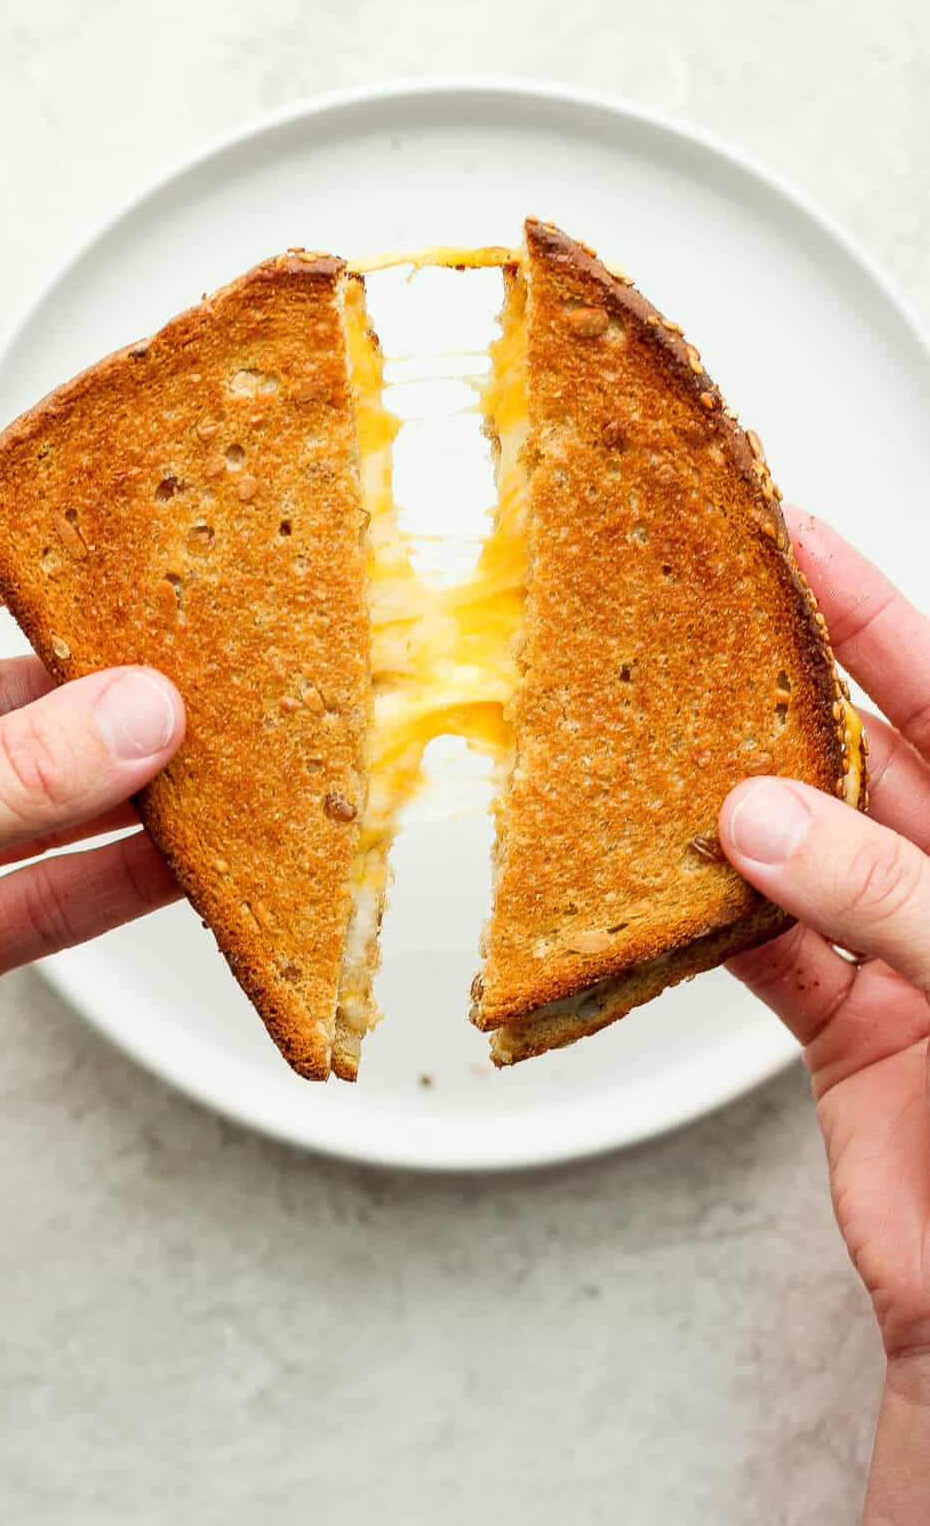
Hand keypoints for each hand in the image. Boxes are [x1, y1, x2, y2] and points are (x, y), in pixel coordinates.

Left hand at [0, 518, 184, 1197]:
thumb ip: (8, 780)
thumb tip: (132, 714)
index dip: (4, 556)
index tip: (106, 536)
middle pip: (1, 700)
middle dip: (99, 689)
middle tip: (196, 671)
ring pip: (38, 804)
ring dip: (126, 790)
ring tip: (212, 759)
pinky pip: (47, 898)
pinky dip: (117, 884)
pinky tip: (181, 860)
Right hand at [720, 507, 929, 1520]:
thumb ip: (890, 897)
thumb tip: (765, 823)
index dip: (874, 617)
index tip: (800, 541)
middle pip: (865, 760)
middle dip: (783, 699)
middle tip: (699, 632)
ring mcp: (905, 952)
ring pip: (800, 849)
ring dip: (731, 813)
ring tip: (662, 753)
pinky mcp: (847, 1025)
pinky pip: (763, 947)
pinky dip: (709, 919)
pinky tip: (668, 886)